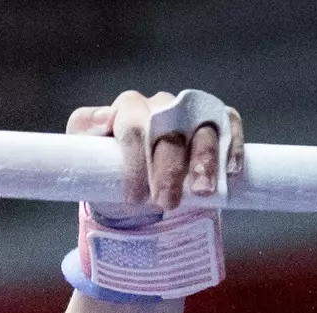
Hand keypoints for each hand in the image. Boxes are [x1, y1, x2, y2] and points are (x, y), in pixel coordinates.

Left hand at [67, 90, 243, 215]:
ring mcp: (191, 112)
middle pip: (169, 130)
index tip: (135, 198)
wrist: (135, 187)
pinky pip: (229, 124)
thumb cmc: (108, 172)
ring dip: (203, 160)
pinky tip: (230, 171)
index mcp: (128, 110)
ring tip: (202, 192)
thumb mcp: (86, 159)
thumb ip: (84, 138)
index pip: (133, 128)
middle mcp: (161, 105)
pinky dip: (232, 146)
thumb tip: (104, 120)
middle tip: (166, 204)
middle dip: (168, 169)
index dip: (136, 163)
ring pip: (202, 127)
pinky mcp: (216, 123)